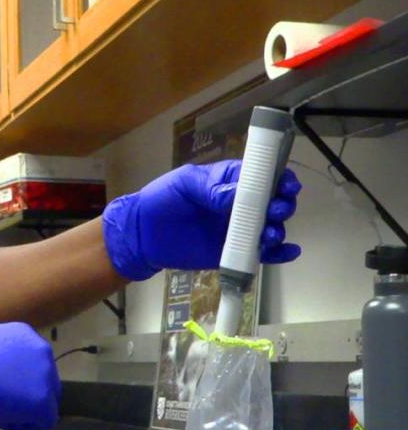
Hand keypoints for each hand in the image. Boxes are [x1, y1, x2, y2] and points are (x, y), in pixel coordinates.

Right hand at [0, 322, 60, 429]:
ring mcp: (45, 376)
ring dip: (24, 409)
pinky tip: (0, 417)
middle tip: (2, 402)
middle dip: (26, 395)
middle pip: (45, 382)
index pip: (34, 365)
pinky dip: (23, 423)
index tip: (0, 387)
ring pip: (46, 402)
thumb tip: (6, 370)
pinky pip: (43, 420)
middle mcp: (42, 351)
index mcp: (28, 335)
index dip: (19, 381)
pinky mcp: (43, 400)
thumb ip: (6, 355)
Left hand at [101, 160, 301, 280]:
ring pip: (269, 228)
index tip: (287, 185)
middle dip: (281, 205)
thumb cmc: (160, 200)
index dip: (279, 179)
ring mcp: (237, 229)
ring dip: (277, 230)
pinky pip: (259, 253)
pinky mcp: (233, 251)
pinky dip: (278, 253)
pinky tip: (289, 252)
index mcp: (229, 180)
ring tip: (270, 234)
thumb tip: (240, 194)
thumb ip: (212, 188)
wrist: (142, 235)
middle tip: (276, 211)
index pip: (262, 176)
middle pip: (272, 202)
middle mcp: (238, 204)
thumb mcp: (184, 184)